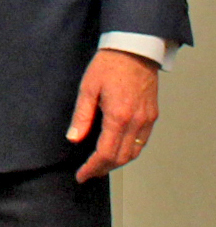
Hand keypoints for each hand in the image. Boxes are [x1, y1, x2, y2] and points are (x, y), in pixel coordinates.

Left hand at [68, 46, 159, 181]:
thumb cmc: (108, 66)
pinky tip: (116, 150)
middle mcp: (136, 122)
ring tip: (100, 165)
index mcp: (118, 116)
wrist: (134, 51)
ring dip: (117, 162)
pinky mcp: (152, 116)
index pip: (106, 153)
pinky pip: (142, 142)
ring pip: (134, 153)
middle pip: (121, 158)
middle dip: (103, 169)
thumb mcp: (88, 88)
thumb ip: (82, 116)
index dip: (92, 167)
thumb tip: (73, 138)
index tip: (82, 175)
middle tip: (88, 173)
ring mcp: (147, 120)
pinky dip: (129, 152)